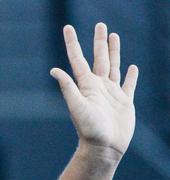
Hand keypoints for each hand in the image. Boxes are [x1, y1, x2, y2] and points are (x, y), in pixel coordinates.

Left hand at [50, 23, 137, 158]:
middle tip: (100, 25)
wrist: (104, 148)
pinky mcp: (124, 102)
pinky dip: (131, 75)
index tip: (67, 27)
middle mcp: (98, 86)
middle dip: (99, 41)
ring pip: (113, 66)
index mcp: (86, 85)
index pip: (78, 59)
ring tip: (114, 36)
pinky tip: (132, 67)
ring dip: (114, 51)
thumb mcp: (77, 106)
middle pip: (99, 57)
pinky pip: (128, 84)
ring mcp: (112, 93)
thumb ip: (68, 87)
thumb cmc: (89, 129)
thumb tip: (54, 70)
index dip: (72, 43)